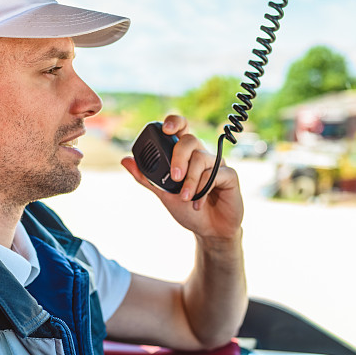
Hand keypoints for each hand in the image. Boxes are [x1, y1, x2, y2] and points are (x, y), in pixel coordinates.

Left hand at [122, 115, 244, 240]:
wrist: (209, 231)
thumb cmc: (188, 210)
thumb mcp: (164, 194)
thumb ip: (147, 178)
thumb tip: (125, 160)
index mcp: (186, 155)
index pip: (182, 129)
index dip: (174, 122)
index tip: (165, 129)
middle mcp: (202, 156)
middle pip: (190, 140)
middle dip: (179, 157)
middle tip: (173, 177)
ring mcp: (217, 165)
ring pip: (201, 158)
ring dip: (190, 180)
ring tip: (184, 198)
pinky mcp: (230, 176)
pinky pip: (215, 175)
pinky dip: (203, 190)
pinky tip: (197, 204)